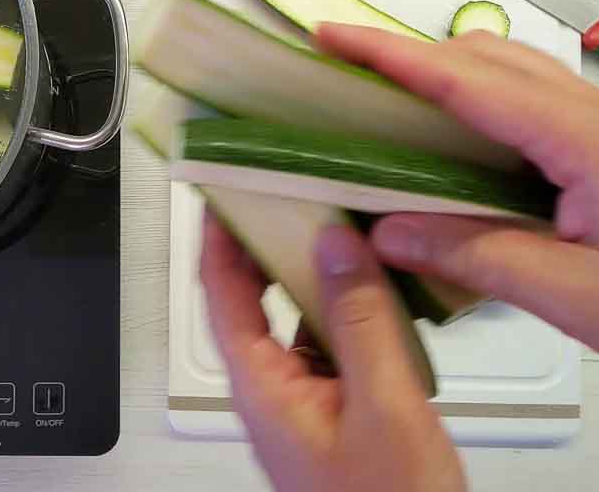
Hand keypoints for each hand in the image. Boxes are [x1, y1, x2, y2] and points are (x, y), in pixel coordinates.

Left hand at [200, 213, 465, 491]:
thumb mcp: (382, 405)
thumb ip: (358, 321)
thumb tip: (335, 245)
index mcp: (261, 386)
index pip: (220, 293)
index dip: (217, 237)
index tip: (222, 187)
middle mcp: (270, 389)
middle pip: (253, 301)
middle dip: (266, 246)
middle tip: (289, 193)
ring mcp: (300, 401)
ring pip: (292, 321)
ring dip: (311, 277)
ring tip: (335, 227)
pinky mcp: (330, 412)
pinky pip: (324, 346)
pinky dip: (342, 313)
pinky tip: (372, 291)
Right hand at [317, 23, 598, 369]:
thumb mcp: (583, 297)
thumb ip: (481, 257)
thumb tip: (394, 232)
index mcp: (591, 143)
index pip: (468, 81)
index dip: (391, 55)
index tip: (335, 38)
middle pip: (487, 59)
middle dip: (408, 53)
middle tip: (346, 66)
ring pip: (512, 74)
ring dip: (443, 73)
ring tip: (386, 97)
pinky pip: (530, 105)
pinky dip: (476, 103)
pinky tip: (452, 141)